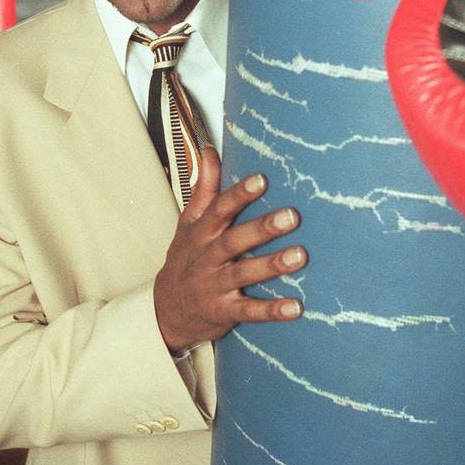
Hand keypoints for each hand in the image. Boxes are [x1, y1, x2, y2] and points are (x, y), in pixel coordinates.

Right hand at [153, 147, 305, 350]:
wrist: (164, 311)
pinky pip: (249, 311)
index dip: (239, 195)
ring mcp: (215, 286)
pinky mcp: (224, 312)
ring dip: (271, 265)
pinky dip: (272, 310)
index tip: (261, 180)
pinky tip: (296, 307)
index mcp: (200, 234)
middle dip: (262, 228)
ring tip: (300, 256)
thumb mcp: (188, 224)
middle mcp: (207, 258)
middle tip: (292, 216)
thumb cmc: (185, 260)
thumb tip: (210, 151)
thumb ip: (205, 189)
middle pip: (233, 241)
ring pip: (243, 274)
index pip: (219, 210)